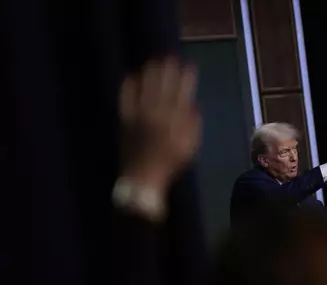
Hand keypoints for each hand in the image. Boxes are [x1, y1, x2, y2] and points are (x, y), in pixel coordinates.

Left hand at [119, 57, 201, 193]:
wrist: (144, 178)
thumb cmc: (170, 164)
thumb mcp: (190, 147)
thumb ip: (193, 125)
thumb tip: (194, 106)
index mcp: (176, 120)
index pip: (183, 92)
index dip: (186, 78)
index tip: (189, 65)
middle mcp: (158, 113)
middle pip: (164, 86)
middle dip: (168, 70)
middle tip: (169, 57)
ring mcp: (140, 115)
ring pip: (146, 88)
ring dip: (150, 73)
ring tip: (153, 61)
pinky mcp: (125, 119)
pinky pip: (126, 98)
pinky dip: (128, 86)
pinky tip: (130, 76)